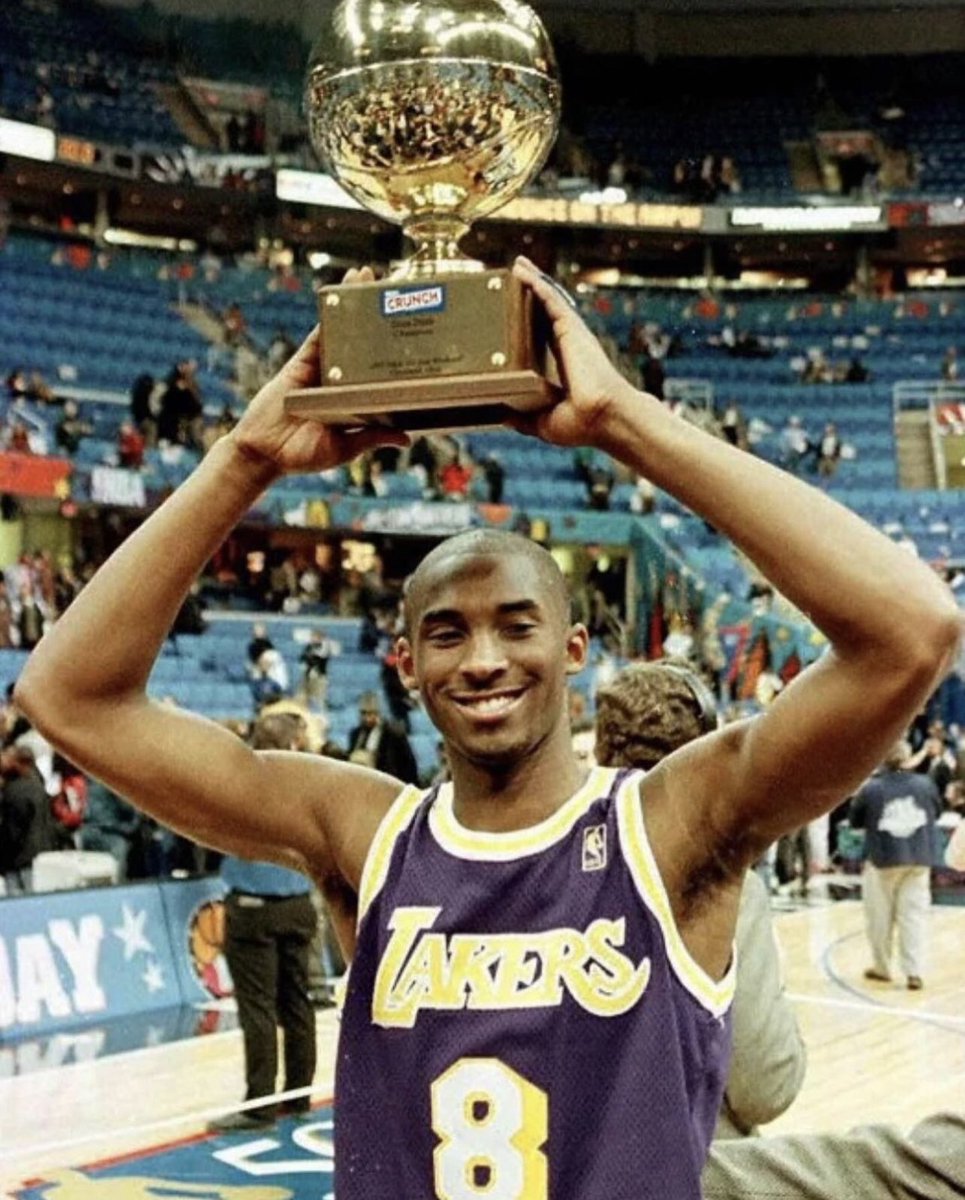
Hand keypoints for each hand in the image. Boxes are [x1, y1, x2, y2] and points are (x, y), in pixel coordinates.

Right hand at [228, 267, 408, 476]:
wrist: (264, 454)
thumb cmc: (303, 455)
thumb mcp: (345, 448)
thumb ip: (372, 437)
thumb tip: (407, 438)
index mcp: (353, 396)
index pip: (377, 366)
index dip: (392, 344)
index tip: (412, 325)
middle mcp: (339, 378)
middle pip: (362, 338)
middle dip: (374, 311)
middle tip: (394, 284)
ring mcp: (320, 367)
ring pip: (340, 328)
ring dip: (351, 300)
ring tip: (366, 274)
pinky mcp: (301, 362)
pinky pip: (317, 334)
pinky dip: (327, 314)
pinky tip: (338, 294)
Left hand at [510, 256, 638, 446]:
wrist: (603, 417)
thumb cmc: (582, 425)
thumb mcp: (543, 423)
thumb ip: (521, 418)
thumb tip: (501, 416)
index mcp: (560, 367)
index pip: (540, 339)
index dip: (527, 324)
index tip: (513, 314)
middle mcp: (566, 347)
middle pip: (543, 314)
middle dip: (529, 297)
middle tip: (510, 280)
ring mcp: (570, 335)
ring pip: (547, 301)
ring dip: (531, 282)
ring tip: (515, 265)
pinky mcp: (571, 328)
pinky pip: (551, 298)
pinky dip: (536, 282)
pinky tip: (522, 270)